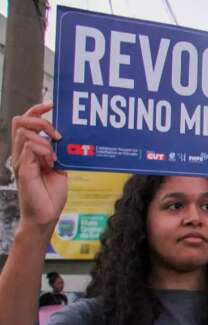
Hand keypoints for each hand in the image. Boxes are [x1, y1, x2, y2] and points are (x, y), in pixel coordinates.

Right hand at [12, 102, 66, 229]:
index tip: (52, 105)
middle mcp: (21, 154)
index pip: (25, 121)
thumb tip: (67, 140)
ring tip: (55, 154)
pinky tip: (51, 161)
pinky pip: (30, 148)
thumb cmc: (52, 195)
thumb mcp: (59, 168)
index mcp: (29, 151)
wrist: (47, 216)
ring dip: (44, 139)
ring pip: (25, 133)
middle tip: (57, 134)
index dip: (36, 109)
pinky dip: (43, 150)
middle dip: (40, 120)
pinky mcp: (24, 170)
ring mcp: (21, 161)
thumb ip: (59, 153)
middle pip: (20, 121)